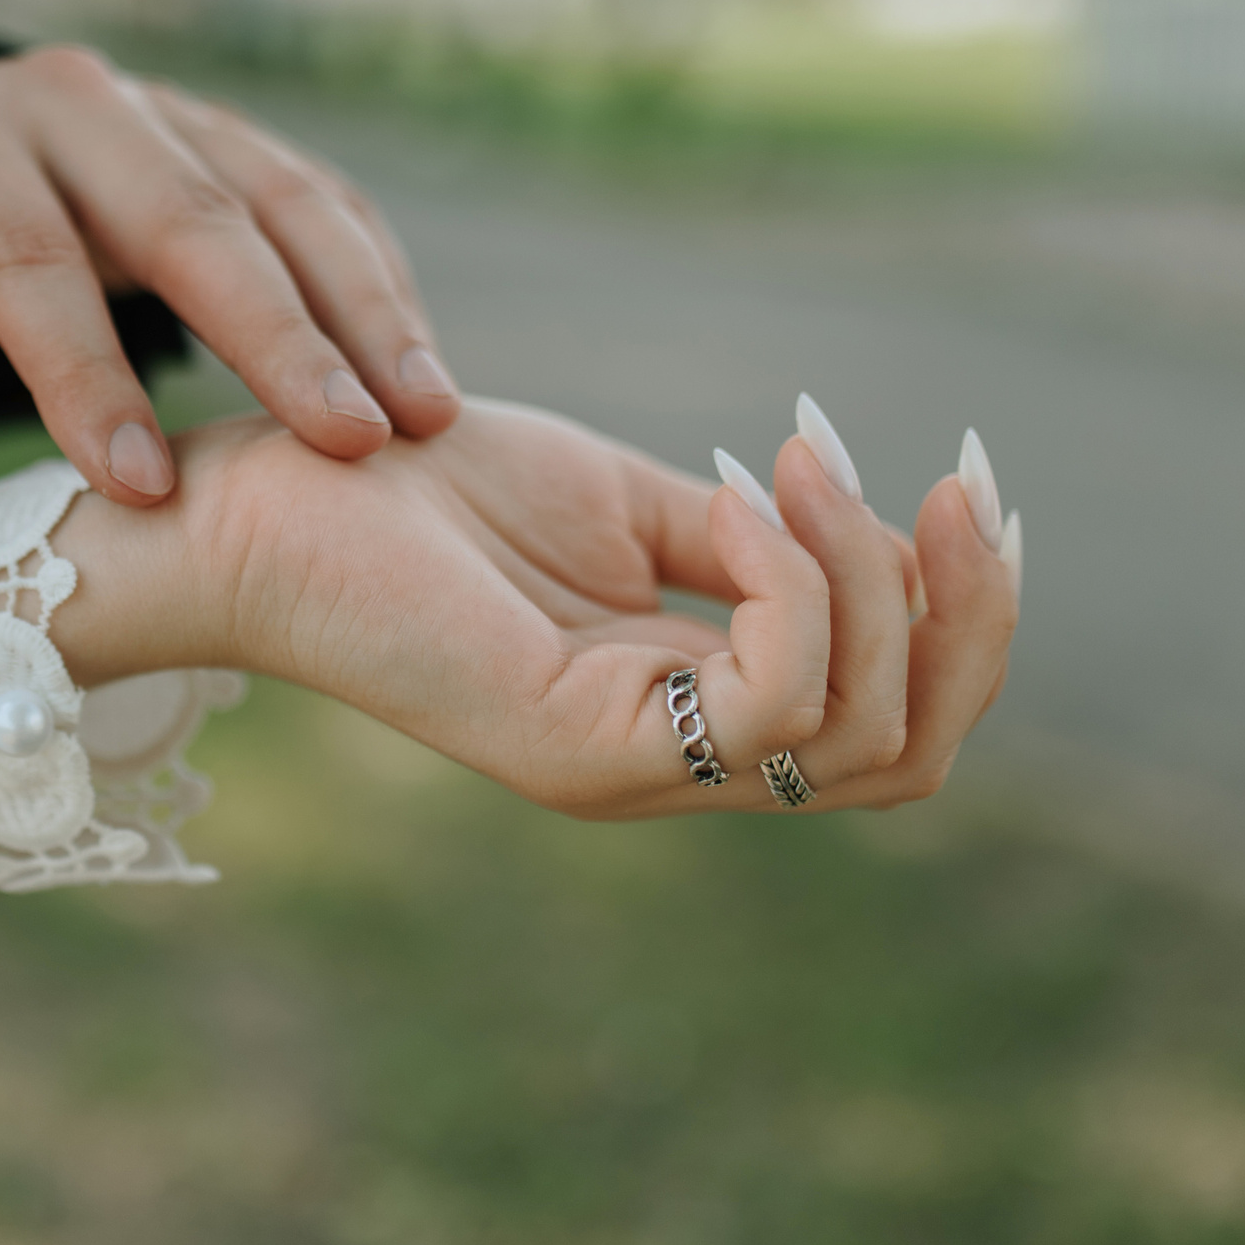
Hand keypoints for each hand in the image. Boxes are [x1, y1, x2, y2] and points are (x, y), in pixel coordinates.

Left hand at [0, 46, 461, 504]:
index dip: (83, 374)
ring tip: (423, 422)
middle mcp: (78, 105)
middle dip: (275, 336)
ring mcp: (173, 112)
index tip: (144, 490)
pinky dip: (378, 287)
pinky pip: (325, 202)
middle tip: (350, 447)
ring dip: (363, 312)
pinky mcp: (240, 140)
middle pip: (186, 219)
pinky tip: (420, 379)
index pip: (28, 260)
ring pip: (283, 201)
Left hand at [52, 399, 1020, 817]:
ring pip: (857, 740)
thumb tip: (867, 531)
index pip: (889, 723)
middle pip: (908, 759)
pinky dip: (797, 590)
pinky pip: (766, 703)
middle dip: (970, 624)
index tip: (969, 489)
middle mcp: (670, 762)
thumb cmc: (423, 485)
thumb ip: (746, 539)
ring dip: (876, 590)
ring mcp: (627, 769)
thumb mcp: (623, 501)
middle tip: (961, 494)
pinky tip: (748, 501)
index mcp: (684, 708)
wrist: (274, 490)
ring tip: (810, 474)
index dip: (964, 620)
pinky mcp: (578, 746)